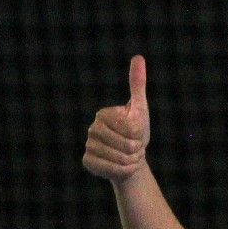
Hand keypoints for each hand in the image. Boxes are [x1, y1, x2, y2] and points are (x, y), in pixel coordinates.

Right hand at [82, 55, 151, 184]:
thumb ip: (137, 84)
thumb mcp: (140, 108)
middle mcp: (92, 129)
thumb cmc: (136, 132)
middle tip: (134, 148)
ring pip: (119, 158)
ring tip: (129, 157)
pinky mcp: (87, 162)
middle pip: (125, 144)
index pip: (129, 127)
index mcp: (103, 114)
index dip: (139, 134)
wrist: (130, 158)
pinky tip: (122, 167)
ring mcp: (88, 145)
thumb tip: (138, 57)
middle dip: (136, 149)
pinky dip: (122, 171)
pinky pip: (110, 169)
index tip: (137, 134)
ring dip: (131, 161)